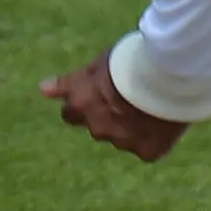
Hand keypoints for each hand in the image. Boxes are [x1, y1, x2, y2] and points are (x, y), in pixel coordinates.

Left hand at [42, 55, 189, 162]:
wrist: (168, 73)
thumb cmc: (132, 59)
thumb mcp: (96, 65)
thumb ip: (69, 83)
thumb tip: (42, 90)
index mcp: (80, 102)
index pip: (69, 113)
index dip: (83, 105)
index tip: (95, 98)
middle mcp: (96, 126)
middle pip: (97, 127)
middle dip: (107, 118)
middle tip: (128, 100)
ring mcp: (121, 141)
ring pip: (122, 138)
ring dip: (131, 128)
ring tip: (151, 105)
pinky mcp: (146, 151)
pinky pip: (147, 149)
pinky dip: (153, 139)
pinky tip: (164, 121)